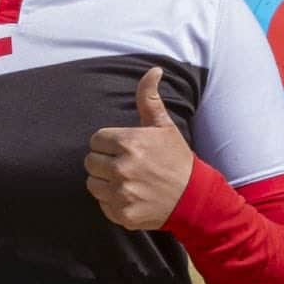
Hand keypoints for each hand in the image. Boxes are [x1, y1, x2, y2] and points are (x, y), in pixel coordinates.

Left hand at [85, 67, 193, 230]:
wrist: (193, 197)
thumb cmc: (176, 158)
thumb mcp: (164, 126)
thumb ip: (149, 98)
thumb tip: (154, 70)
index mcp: (129, 142)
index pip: (96, 140)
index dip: (109, 143)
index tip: (125, 149)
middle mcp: (122, 168)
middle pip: (90, 162)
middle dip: (104, 162)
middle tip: (125, 165)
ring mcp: (121, 193)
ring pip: (92, 183)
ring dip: (105, 182)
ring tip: (127, 180)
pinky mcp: (122, 214)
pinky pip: (102, 204)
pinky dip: (113, 201)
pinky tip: (131, 196)